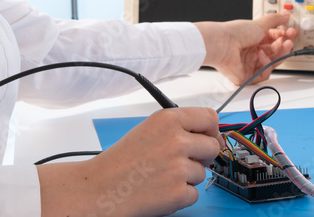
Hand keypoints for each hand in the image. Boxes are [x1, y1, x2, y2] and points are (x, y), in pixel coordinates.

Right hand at [37, 107, 220, 216]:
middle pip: (212, 146)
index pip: (209, 117)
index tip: (209, 137)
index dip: (212, 130)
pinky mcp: (178, 192)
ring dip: (186, 177)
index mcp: (168, 119)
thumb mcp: (149, 129)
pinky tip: (160, 190)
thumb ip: (178, 128)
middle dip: (202, 156)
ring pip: (202, 172)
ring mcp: (179, 167)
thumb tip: (210, 135)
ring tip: (160, 176)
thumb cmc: (121, 161)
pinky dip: (180, 195)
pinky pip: (194, 193)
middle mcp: (176, 140)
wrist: (100, 188)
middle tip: (180, 162)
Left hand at [194, 12, 297, 85]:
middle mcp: (252, 52)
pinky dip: (265, 64)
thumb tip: (285, 15)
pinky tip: (261, 55)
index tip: (292, 32)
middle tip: (290, 40)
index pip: (274, 40)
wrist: (222, 43)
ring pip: (272, 64)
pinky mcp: (247, 76)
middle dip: (284, 46)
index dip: (284, 37)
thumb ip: (275, 20)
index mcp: (254, 39)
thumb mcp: (259, 24)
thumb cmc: (235, 33)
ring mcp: (250, 64)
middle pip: (275, 52)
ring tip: (283, 45)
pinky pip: (263, 74)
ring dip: (279, 54)